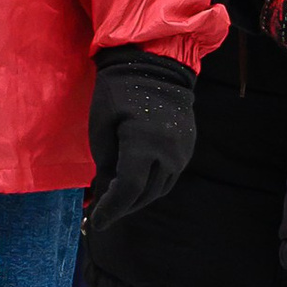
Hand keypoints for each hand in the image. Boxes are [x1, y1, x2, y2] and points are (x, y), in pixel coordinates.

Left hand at [83, 49, 197, 237]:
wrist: (154, 65)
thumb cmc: (117, 93)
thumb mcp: (101, 129)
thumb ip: (104, 165)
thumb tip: (104, 192)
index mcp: (143, 144)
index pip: (128, 190)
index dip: (112, 209)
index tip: (98, 221)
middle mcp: (168, 152)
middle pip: (145, 194)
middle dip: (123, 206)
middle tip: (104, 211)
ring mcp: (182, 150)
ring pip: (160, 188)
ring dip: (138, 198)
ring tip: (119, 200)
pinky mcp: (188, 146)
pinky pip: (170, 175)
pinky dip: (152, 184)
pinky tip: (136, 184)